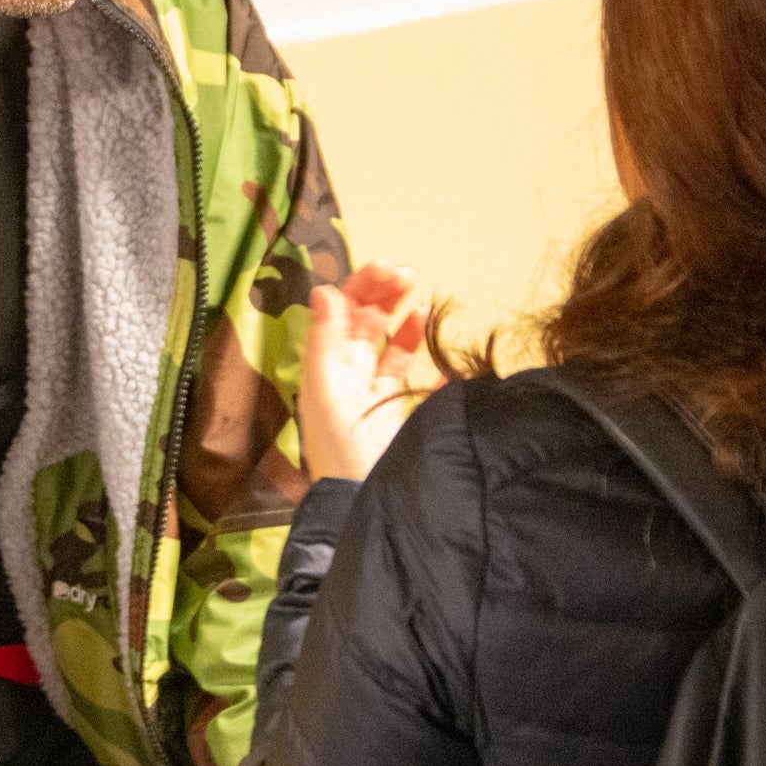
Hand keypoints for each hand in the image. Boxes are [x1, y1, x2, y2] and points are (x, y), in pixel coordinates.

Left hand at [297, 262, 433, 481]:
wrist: (363, 499)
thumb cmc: (339, 445)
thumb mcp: (325, 387)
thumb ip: (325, 338)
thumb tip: (325, 290)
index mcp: (329, 366)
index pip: (344, 314)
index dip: (362, 287)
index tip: (387, 266)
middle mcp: (350, 377)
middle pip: (368, 326)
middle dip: (386, 296)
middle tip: (410, 274)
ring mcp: (377, 397)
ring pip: (392, 350)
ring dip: (406, 323)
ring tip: (423, 302)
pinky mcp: (402, 417)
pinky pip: (415, 385)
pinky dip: (428, 368)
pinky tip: (440, 357)